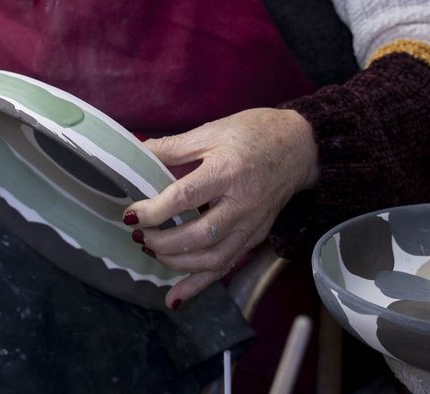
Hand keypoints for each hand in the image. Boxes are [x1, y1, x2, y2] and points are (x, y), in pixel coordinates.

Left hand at [125, 108, 318, 307]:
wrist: (299, 146)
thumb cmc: (253, 133)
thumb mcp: (211, 131)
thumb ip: (173, 147)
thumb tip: (135, 154)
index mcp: (227, 171)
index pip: (186, 197)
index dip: (155, 210)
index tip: (130, 215)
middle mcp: (241, 204)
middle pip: (199, 235)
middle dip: (163, 242)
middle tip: (139, 235)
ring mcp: (251, 225)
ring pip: (213, 259)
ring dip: (177, 263)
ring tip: (152, 252)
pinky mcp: (255, 237)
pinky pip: (226, 266)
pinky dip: (199, 284)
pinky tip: (175, 297)